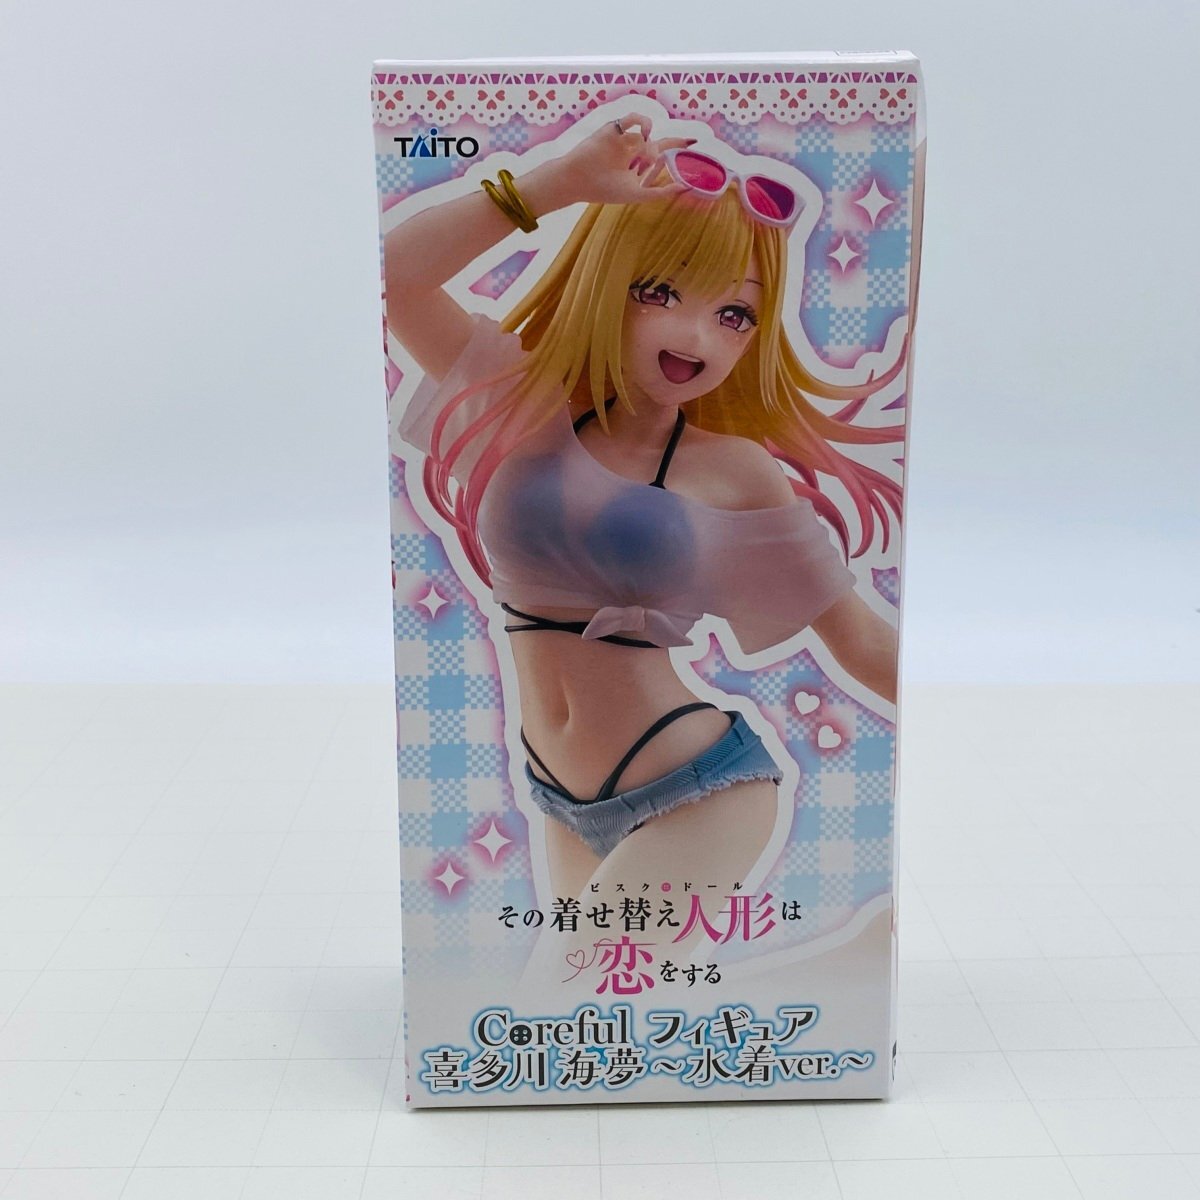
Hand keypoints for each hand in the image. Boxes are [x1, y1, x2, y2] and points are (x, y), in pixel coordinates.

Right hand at [552, 113, 695, 205]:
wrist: (578, 180)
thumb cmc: (604, 190)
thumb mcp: (637, 194)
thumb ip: (660, 192)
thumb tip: (685, 187)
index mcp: (637, 166)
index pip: (661, 156)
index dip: (677, 151)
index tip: (694, 145)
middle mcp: (632, 152)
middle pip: (658, 143)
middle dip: (674, 142)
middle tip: (691, 143)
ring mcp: (623, 139)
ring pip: (647, 135)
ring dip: (650, 148)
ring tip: (643, 160)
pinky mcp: (614, 129)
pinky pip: (633, 119)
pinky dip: (642, 123)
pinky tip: (645, 135)